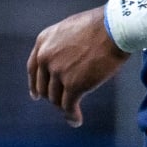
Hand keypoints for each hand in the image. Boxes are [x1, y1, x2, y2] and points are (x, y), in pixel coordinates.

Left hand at [27, 6, 129, 127]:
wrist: (114, 28)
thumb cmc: (100, 25)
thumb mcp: (69, 29)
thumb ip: (61, 45)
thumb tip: (65, 60)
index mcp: (43, 42)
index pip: (33, 68)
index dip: (34, 84)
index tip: (36, 95)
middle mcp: (46, 57)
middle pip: (44, 86)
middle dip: (53, 96)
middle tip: (63, 102)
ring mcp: (58, 72)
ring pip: (56, 98)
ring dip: (64, 107)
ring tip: (72, 112)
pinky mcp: (73, 85)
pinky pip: (68, 106)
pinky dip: (72, 116)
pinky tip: (76, 120)